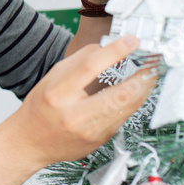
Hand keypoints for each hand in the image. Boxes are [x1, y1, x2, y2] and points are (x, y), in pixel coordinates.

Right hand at [11, 35, 156, 166]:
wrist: (30, 142)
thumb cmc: (39, 109)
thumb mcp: (51, 78)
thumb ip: (78, 61)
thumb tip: (105, 48)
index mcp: (58, 93)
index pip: (90, 66)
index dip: (115, 51)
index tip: (132, 41)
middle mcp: (74, 115)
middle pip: (118, 94)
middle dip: (142, 77)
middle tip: (153, 63)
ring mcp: (89, 131)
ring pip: (126, 108)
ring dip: (143, 90)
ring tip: (150, 76)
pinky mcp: (99, 141)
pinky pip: (121, 119)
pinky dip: (131, 104)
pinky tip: (135, 93)